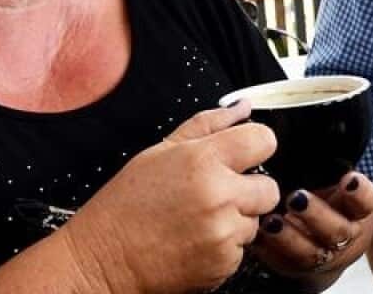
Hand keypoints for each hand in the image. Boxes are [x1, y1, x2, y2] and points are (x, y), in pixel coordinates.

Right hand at [61, 101, 279, 292]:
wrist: (102, 260)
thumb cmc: (126, 205)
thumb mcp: (160, 152)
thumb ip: (208, 125)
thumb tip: (242, 107)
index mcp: (203, 160)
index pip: (264, 140)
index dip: (256, 146)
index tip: (245, 155)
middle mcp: (218, 196)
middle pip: (270, 188)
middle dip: (249, 191)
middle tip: (216, 196)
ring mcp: (223, 233)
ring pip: (255, 222)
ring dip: (235, 222)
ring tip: (197, 221)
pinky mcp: (223, 264)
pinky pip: (241, 251)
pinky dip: (224, 248)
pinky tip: (194, 242)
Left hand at [250, 171, 372, 282]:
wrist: (324, 245)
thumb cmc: (327, 200)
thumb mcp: (334, 180)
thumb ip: (325, 160)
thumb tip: (296, 120)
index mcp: (356, 210)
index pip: (366, 201)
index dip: (360, 192)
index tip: (350, 179)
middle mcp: (342, 233)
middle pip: (337, 230)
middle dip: (318, 215)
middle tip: (296, 198)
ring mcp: (319, 253)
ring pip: (310, 251)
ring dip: (289, 237)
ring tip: (270, 221)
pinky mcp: (293, 266)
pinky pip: (280, 262)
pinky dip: (266, 250)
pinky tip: (254, 234)